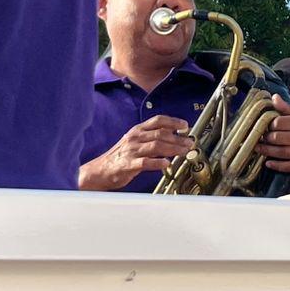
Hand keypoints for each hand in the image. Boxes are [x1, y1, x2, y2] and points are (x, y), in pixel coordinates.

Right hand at [79, 115, 193, 190]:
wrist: (100, 170)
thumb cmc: (120, 157)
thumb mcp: (135, 142)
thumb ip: (151, 137)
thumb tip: (172, 135)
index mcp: (137, 130)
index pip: (157, 120)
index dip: (173, 121)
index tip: (185, 125)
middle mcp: (135, 138)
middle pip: (160, 134)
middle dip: (178, 138)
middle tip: (190, 143)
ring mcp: (131, 151)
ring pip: (155, 146)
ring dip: (173, 149)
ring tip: (184, 152)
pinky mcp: (128, 165)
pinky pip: (145, 162)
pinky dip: (157, 163)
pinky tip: (166, 164)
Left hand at [254, 96, 289, 187]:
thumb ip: (287, 108)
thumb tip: (274, 97)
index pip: (278, 122)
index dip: (269, 124)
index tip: (264, 126)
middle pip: (276, 137)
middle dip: (265, 138)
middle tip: (259, 137)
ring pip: (279, 152)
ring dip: (265, 151)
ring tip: (257, 148)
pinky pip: (286, 166)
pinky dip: (275, 165)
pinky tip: (268, 163)